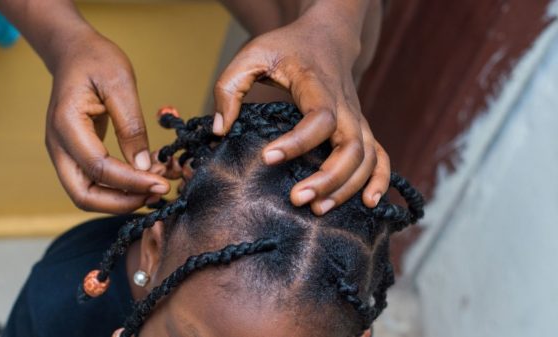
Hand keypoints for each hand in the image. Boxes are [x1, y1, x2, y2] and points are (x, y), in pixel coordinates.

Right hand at [45, 30, 169, 212]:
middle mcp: (59, 145)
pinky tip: (144, 179)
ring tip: (154, 189)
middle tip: (156, 195)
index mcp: (66, 125)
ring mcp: (64, 152)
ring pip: (87, 194)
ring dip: (121, 199)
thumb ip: (131, 125)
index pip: (98, 168)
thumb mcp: (120, 84)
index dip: (131, 182)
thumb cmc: (96, 60)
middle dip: (122, 202)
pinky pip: (94, 182)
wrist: (74, 52)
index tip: (160, 184)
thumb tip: (144, 165)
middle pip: (83, 195)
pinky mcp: (76, 154)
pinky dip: (119, 188)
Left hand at [212, 13, 389, 214]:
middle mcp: (344, 106)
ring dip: (347, 187)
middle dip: (328, 178)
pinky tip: (369, 203)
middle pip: (350, 146)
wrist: (328, 36)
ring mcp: (357, 119)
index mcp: (317, 86)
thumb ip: (229, 87)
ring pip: (366, 158)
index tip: (267, 157)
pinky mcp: (362, 129)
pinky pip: (380, 156)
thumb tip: (219, 129)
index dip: (296, 142)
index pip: (319, 118)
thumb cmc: (288, 47)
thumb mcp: (253, 54)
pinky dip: (380, 180)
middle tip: (297, 199)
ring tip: (318, 210)